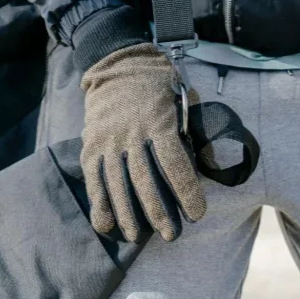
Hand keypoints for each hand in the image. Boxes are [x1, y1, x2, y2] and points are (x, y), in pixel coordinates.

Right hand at [80, 43, 205, 242]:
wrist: (118, 61)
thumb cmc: (159, 83)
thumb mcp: (182, 98)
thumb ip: (191, 129)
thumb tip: (208, 160)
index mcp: (158, 120)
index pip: (175, 163)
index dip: (186, 191)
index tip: (197, 214)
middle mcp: (131, 132)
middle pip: (145, 180)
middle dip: (158, 211)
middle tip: (171, 235)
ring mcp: (107, 140)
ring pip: (117, 183)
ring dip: (128, 213)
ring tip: (136, 237)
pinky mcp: (90, 145)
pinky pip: (94, 178)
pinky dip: (99, 202)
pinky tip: (106, 225)